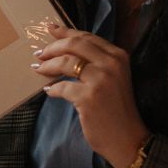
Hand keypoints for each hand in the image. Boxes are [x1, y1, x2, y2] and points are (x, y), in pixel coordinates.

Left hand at [32, 23, 148, 167]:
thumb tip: (65, 46)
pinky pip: (62, 87)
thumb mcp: (113, 77)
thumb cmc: (117, 108)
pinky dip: (53, 89)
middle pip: (75, 44)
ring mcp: (100, 80)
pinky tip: (49, 91)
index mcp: (118, 56)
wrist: (128, 138)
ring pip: (66, 62)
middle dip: (53, 47)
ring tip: (39, 69)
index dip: (65, 32)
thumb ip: (96, 61)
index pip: (87, 37)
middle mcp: (111, 64)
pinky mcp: (89, 98)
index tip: (50, 28)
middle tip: (40, 53)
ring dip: (48, 65)